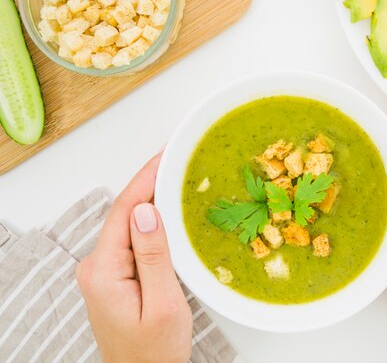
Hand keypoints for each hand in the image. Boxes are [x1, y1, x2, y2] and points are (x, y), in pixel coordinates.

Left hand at [76, 153, 191, 362]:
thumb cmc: (155, 352)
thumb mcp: (163, 304)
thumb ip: (153, 256)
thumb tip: (146, 211)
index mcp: (104, 271)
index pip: (125, 211)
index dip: (146, 178)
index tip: (166, 155)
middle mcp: (96, 267)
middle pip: (124, 213)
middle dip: (150, 183)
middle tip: (178, 160)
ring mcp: (103, 272)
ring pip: (128, 224)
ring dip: (151, 200)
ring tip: (176, 178)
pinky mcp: (114, 277)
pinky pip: (131, 239)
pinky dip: (150, 221)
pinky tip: (166, 211)